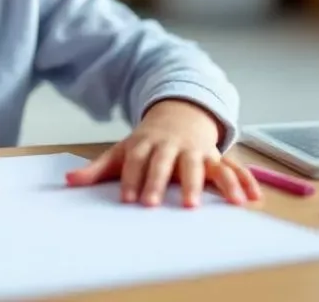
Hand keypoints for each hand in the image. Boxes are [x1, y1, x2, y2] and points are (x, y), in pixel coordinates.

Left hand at [65, 99, 261, 207]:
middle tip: (154, 204)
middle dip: (160, 182)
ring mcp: (197, 151)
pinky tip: (250, 199)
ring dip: (199, 184)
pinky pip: (233, 169)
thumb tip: (68, 181)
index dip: (133, 178)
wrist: (180, 114)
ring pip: (200, 166)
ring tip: (196, 206)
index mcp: (148, 144)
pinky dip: (243, 182)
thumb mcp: (122, 151)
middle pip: (166, 162)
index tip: (129, 199)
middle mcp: (173, 147)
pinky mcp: (217, 158)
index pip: (138, 160)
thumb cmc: (148, 143)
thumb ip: (98, 169)